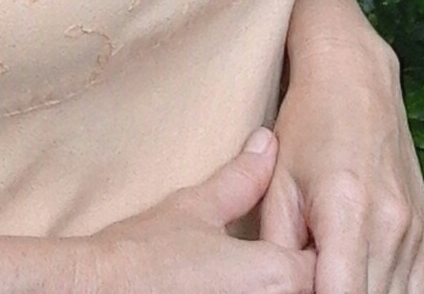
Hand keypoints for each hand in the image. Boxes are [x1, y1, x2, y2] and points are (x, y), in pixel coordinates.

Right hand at [91, 128, 315, 293]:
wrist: (102, 289)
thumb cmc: (147, 251)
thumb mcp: (197, 207)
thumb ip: (242, 179)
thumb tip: (266, 143)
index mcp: (276, 275)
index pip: (322, 264)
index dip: (310, 249)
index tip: (293, 238)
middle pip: (308, 288)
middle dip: (297, 273)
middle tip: (262, 255)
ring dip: (273, 287)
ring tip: (240, 273)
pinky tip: (224, 285)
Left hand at [261, 33, 423, 293]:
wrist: (355, 77)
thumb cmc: (307, 125)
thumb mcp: (278, 183)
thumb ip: (278, 247)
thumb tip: (276, 288)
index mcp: (347, 213)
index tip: (299, 293)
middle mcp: (391, 227)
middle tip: (311, 283)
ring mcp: (416, 233)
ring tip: (333, 278)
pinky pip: (417, 290)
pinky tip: (361, 282)